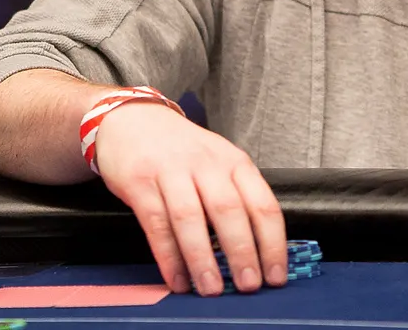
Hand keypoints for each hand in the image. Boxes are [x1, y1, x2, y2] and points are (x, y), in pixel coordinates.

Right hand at [92, 101, 286, 296]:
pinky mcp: (140, 182)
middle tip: (248, 285)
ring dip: (203, 258)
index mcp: (233, 161)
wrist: (132, 118)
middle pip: (229, 210)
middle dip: (241, 252)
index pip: (263, 203)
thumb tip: (256, 253)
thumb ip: (236, 196)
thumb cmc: (181, 149)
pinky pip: (156, 224)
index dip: (272, 244)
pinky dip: (168, 256)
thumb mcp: (218, 161)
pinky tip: (178, 278)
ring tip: (211, 288)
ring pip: (191, 219)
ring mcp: (171, 171)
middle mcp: (205, 164)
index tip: (275, 275)